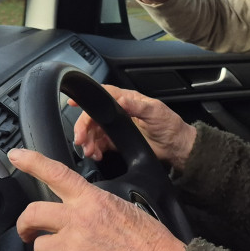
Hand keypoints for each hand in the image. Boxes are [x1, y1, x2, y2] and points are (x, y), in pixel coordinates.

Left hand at [12, 148, 184, 250]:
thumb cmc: (150, 240)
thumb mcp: (124, 206)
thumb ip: (95, 204)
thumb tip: (80, 209)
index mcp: (92, 200)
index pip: (57, 174)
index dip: (33, 162)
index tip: (16, 156)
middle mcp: (78, 220)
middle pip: (32, 214)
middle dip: (24, 224)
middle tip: (27, 231)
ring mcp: (73, 246)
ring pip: (39, 248)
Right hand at [72, 84, 196, 169]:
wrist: (176, 147)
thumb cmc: (169, 125)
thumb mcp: (155, 111)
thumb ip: (136, 105)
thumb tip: (120, 99)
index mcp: (127, 100)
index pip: (103, 95)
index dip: (87, 99)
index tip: (73, 102)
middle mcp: (119, 113)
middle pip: (93, 116)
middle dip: (84, 127)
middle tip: (81, 139)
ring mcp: (116, 128)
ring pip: (94, 132)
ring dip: (88, 141)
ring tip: (90, 151)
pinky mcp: (117, 142)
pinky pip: (100, 145)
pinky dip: (95, 150)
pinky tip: (96, 155)